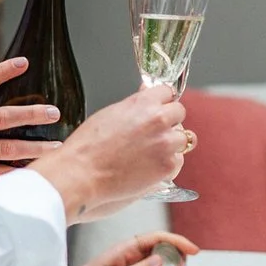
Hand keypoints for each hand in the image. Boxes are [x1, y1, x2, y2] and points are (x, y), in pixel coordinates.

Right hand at [0, 58, 58, 210]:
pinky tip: (43, 169)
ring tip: (57, 145)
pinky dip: (25, 170)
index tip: (24, 62)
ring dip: (36, 147)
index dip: (2, 71)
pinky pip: (6, 172)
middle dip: (30, 114)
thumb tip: (24, 100)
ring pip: (9, 148)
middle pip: (2, 117)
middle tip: (54, 112)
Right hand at [32, 86, 188, 222]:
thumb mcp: (111, 113)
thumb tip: (147, 94)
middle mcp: (159, 120)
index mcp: (144, 102)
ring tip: (152, 153)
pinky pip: (177, 161)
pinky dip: (167, 165)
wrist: (82, 173)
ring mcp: (166, 143)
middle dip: (170, 121)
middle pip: (179, 113)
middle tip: (155, 133)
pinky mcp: (168, 166)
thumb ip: (135, 104)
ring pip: (183, 138)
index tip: (159, 108)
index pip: (168, 92)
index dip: (162, 101)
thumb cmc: (89, 145)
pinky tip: (149, 168)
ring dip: (172, 143)